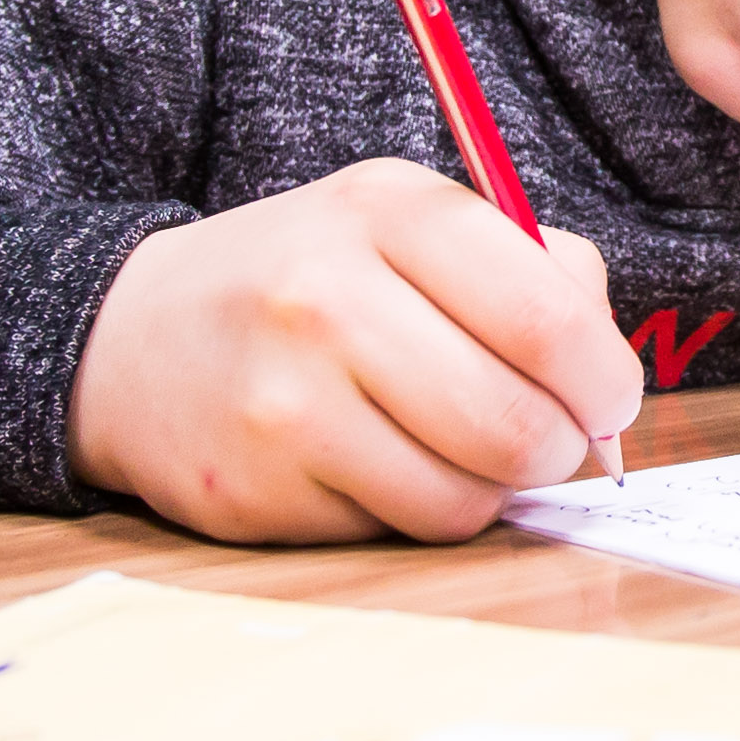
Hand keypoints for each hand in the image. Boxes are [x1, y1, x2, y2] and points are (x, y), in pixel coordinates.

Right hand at [68, 160, 641, 543]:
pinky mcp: (256, 491)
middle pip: (516, 423)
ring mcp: (283, 401)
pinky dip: (417, 511)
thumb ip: (532, 271)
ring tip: (456, 447)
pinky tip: (379, 465)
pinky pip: (402, 530)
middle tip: (548, 440)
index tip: (607, 396)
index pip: (547, 316)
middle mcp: (327, 297)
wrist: (130, 339)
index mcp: (387, 210)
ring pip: (467, 495)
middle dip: (559, 448)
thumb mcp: (408, 226)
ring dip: (489, 488)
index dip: (604, 377)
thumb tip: (608, 375)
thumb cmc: (309, 282)